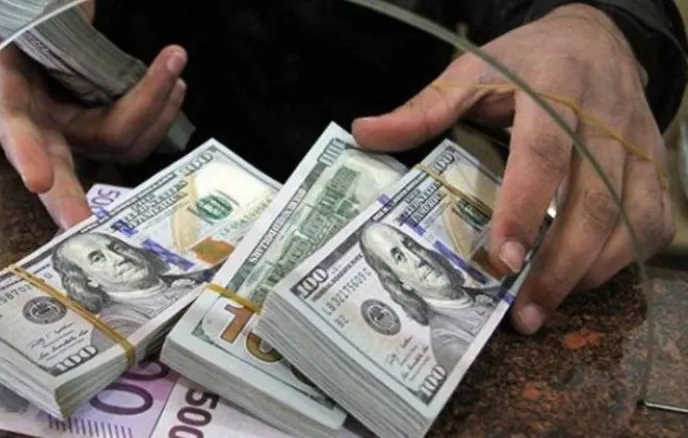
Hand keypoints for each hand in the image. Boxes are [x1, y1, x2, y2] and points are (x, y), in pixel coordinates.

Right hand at [0, 4, 187, 229]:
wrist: (37, 37)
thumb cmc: (26, 27)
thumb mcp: (23, 17)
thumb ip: (46, 18)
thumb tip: (85, 7)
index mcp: (8, 93)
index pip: (15, 128)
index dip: (26, 153)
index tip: (38, 181)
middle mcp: (42, 125)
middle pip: (61, 169)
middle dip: (69, 198)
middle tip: (82, 222)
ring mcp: (75, 134)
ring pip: (118, 144)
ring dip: (154, 112)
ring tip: (174, 71)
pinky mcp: (104, 134)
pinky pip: (136, 138)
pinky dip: (161, 112)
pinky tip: (174, 86)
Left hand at [351, 4, 673, 333]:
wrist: (595, 40)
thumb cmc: (526, 62)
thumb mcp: (471, 72)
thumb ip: (424, 109)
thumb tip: (363, 134)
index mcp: (554, 90)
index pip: (542, 155)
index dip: (523, 207)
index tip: (502, 258)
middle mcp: (605, 121)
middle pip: (593, 202)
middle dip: (559, 265)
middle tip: (523, 313)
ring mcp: (637, 146)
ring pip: (628, 219)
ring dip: (590, 272)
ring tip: (544, 309)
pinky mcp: (654, 166)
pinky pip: (650, 221)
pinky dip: (621, 258)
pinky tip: (583, 279)